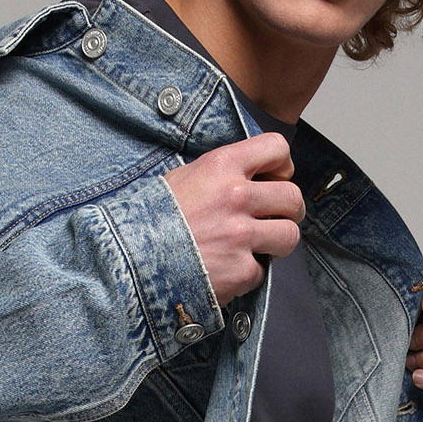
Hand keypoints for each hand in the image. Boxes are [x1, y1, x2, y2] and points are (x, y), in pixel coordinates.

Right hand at [163, 132, 304, 305]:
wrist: (129, 260)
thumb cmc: (153, 219)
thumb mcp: (184, 177)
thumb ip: (222, 174)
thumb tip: (252, 177)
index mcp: (222, 165)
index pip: (277, 147)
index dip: (281, 165)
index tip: (273, 179)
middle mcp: (236, 197)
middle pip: (292, 197)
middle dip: (288, 210)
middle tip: (275, 219)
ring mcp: (240, 236)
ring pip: (289, 235)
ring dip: (278, 242)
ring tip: (258, 246)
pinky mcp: (240, 270)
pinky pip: (261, 270)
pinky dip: (247, 274)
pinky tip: (226, 269)